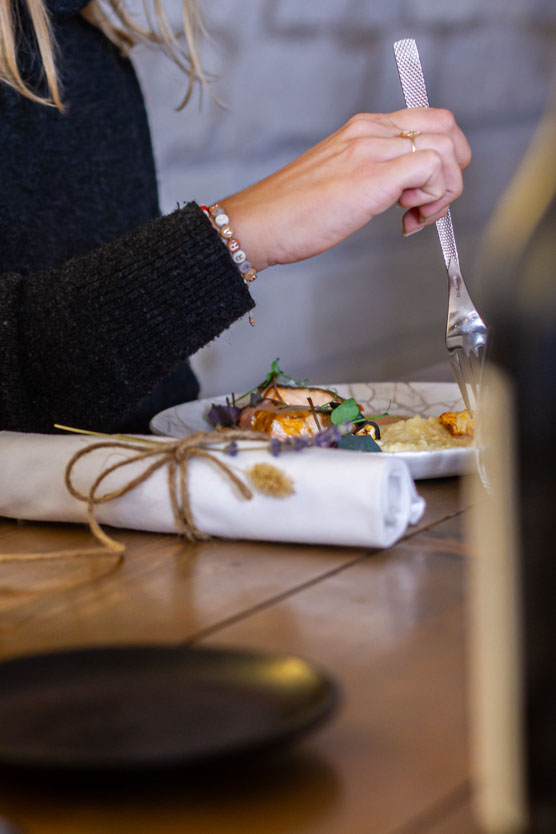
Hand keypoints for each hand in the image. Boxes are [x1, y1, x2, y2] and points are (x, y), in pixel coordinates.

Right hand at [221, 108, 470, 271]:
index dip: (438, 159)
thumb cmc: (290, 213)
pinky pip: (432, 169)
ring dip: (443, 191)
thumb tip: (403, 190)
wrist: (258, 224)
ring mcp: (372, 150)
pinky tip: (406, 218)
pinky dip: (433, 199)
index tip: (419, 196)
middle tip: (430, 204)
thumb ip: (371, 174)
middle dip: (452, 170)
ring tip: (413, 217)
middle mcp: (370, 131)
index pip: (427, 123)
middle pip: (445, 126)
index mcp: (362, 129)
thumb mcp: (339, 180)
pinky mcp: (373, 176)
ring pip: (444, 148)